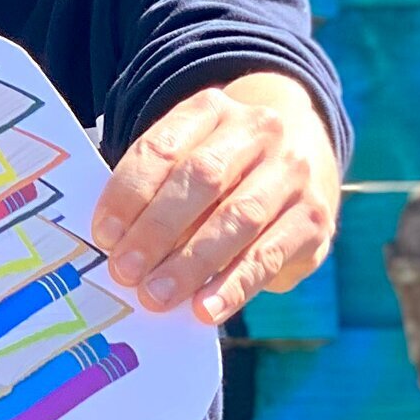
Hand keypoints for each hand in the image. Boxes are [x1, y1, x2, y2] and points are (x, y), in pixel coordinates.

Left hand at [94, 74, 340, 324]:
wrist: (302, 147)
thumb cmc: (220, 165)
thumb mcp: (187, 155)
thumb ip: (154, 190)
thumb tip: (116, 247)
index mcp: (211, 110)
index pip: (164, 147)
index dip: (129, 192)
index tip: (103, 234)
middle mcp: (260, 133)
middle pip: (203, 179)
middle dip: (157, 229)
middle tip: (124, 271)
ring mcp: (294, 173)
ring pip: (240, 217)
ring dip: (192, 262)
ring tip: (156, 295)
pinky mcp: (316, 218)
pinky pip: (270, 255)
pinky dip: (233, 285)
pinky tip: (205, 309)